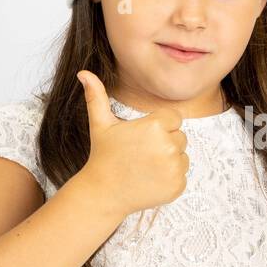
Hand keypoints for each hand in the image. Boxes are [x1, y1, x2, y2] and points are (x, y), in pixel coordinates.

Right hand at [76, 70, 188, 215]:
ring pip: (183, 156)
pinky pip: (182, 175)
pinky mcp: (178, 186)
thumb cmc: (103, 156)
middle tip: (141, 154)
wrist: (103, 193)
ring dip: (169, 160)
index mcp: (155, 126)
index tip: (143, 137)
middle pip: (180, 137)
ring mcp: (174, 168)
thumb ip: (97, 96)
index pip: (174, 118)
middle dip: (164, 143)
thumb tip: (83, 72)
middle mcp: (168, 146)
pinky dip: (170, 179)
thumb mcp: (100, 124)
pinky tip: (150, 180)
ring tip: (145, 166)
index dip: (160, 126)